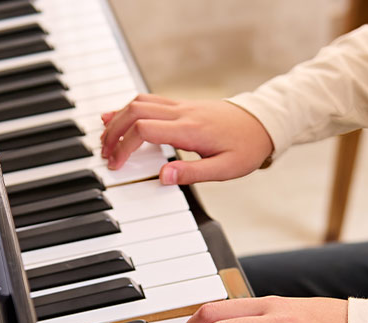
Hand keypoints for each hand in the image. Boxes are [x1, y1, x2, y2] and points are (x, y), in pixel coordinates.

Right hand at [99, 94, 273, 184]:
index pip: (144, 130)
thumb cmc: (247, 146)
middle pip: (134, 111)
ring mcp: (181, 106)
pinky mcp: (183, 105)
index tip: (116, 164)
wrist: (264, 123)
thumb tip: (163, 177)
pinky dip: (129, 108)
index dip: (124, 146)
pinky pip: (149, 100)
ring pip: (139, 102)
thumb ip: (193, 173)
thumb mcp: (226, 169)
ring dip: (117, 118)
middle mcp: (182, 113)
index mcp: (190, 129)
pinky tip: (118, 116)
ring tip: (104, 137)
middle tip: (104, 152)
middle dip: (113, 131)